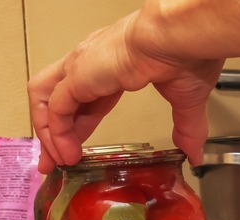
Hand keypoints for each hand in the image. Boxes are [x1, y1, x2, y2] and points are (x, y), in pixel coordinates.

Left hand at [28, 9, 224, 173]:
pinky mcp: (76, 76)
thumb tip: (194, 153)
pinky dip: (56, 133)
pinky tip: (68, 153)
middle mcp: (90, 63)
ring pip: (45, 99)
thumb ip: (186, 127)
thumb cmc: (186, 51)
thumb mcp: (186, 98)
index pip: (84, 98)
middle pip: (58, 101)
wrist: (179, 36)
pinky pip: (54, 109)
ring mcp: (80, 67)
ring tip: (57, 160)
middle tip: (54, 163)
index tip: (76, 152)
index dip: (77, 126)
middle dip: (52, 135)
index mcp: (112, 64)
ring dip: (47, 132)